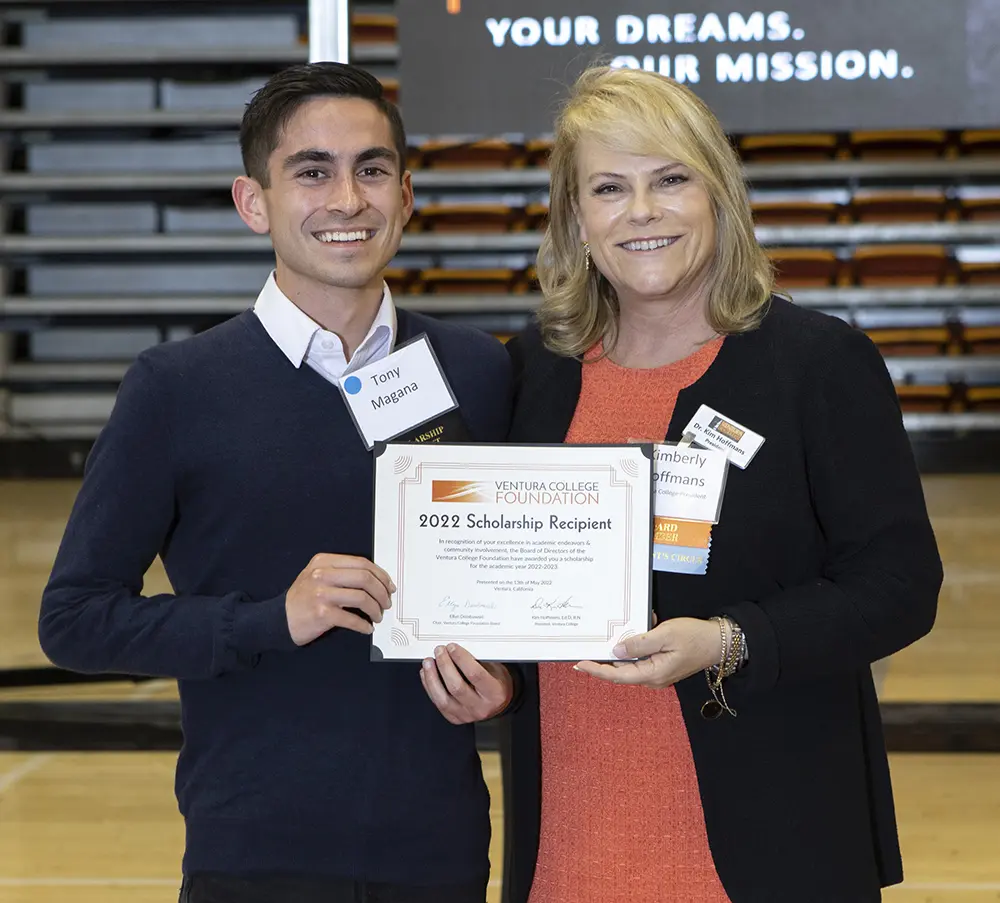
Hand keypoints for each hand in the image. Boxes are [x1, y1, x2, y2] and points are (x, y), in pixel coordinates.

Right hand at [285, 554, 394, 644]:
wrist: (279, 619)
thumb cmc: (302, 598)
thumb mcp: (316, 575)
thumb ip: (341, 571)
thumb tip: (375, 579)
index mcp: (324, 561)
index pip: (361, 563)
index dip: (380, 575)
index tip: (388, 585)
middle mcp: (322, 575)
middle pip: (365, 578)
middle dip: (382, 592)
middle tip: (386, 602)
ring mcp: (321, 594)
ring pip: (362, 597)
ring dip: (376, 609)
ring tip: (378, 615)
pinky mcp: (322, 614)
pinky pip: (352, 619)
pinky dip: (364, 625)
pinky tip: (367, 627)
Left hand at [420, 644, 513, 724]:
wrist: (498, 704)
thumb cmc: (497, 684)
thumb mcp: (495, 669)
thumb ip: (477, 661)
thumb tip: (456, 649)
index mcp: (494, 693)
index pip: (475, 674)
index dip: (461, 659)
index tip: (452, 647)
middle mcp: (480, 707)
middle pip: (456, 687)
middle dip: (444, 666)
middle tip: (439, 651)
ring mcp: (466, 715)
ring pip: (443, 699)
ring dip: (432, 678)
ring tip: (428, 662)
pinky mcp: (454, 718)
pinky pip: (438, 703)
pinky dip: (430, 687)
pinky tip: (427, 675)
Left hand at [574, 617, 721, 689]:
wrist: (719, 642)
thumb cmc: (695, 637)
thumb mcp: (665, 635)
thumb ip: (639, 643)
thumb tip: (616, 650)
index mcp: (653, 674)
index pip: (617, 675)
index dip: (596, 670)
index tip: (579, 663)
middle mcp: (653, 678)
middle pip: (620, 670)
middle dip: (605, 657)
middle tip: (589, 645)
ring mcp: (657, 673)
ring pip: (630, 662)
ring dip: (624, 646)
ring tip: (619, 632)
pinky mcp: (661, 665)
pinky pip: (642, 657)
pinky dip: (637, 643)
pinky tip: (642, 628)